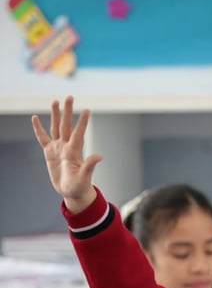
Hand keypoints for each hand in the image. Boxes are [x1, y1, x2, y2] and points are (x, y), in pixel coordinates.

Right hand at [32, 95, 100, 212]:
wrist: (72, 191)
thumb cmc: (80, 186)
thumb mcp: (85, 177)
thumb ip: (90, 165)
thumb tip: (100, 156)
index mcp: (74, 151)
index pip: (78, 133)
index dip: (82, 122)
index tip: (87, 110)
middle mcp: (66, 146)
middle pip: (66, 125)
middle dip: (67, 111)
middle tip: (70, 96)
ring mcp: (58, 148)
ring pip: (55, 128)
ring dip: (55, 115)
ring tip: (55, 101)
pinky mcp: (49, 152)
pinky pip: (42, 138)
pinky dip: (38, 129)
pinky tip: (35, 118)